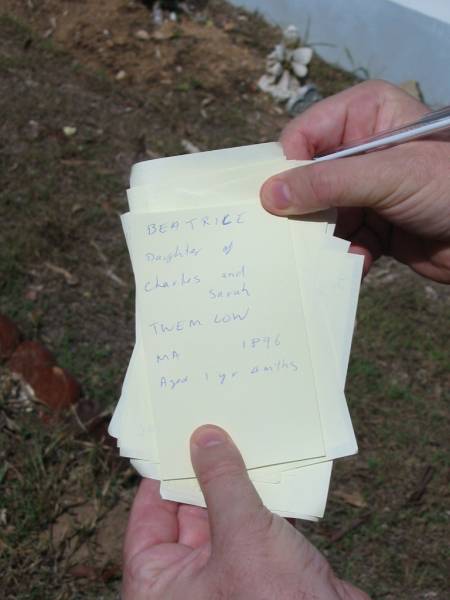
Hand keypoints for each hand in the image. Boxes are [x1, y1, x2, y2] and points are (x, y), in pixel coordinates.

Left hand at [122, 425, 368, 599]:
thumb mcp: (242, 534)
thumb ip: (222, 481)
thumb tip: (204, 438)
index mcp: (161, 585)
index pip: (150, 516)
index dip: (162, 472)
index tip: (174, 434)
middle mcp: (189, 583)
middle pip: (187, 511)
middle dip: (203, 470)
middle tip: (211, 426)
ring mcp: (227, 576)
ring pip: (224, 515)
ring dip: (236, 480)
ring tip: (239, 434)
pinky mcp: (262, 572)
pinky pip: (254, 524)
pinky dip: (262, 497)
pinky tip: (271, 463)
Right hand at [260, 80, 449, 282]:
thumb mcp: (389, 176)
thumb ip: (328, 183)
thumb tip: (271, 195)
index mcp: (364, 114)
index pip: (304, 134)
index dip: (287, 166)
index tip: (276, 200)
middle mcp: (360, 149)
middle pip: (307, 178)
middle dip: (301, 209)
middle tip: (288, 233)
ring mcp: (365, 189)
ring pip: (321, 214)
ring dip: (322, 238)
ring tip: (324, 254)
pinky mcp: (372, 224)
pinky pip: (342, 239)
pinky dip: (345, 255)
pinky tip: (357, 263)